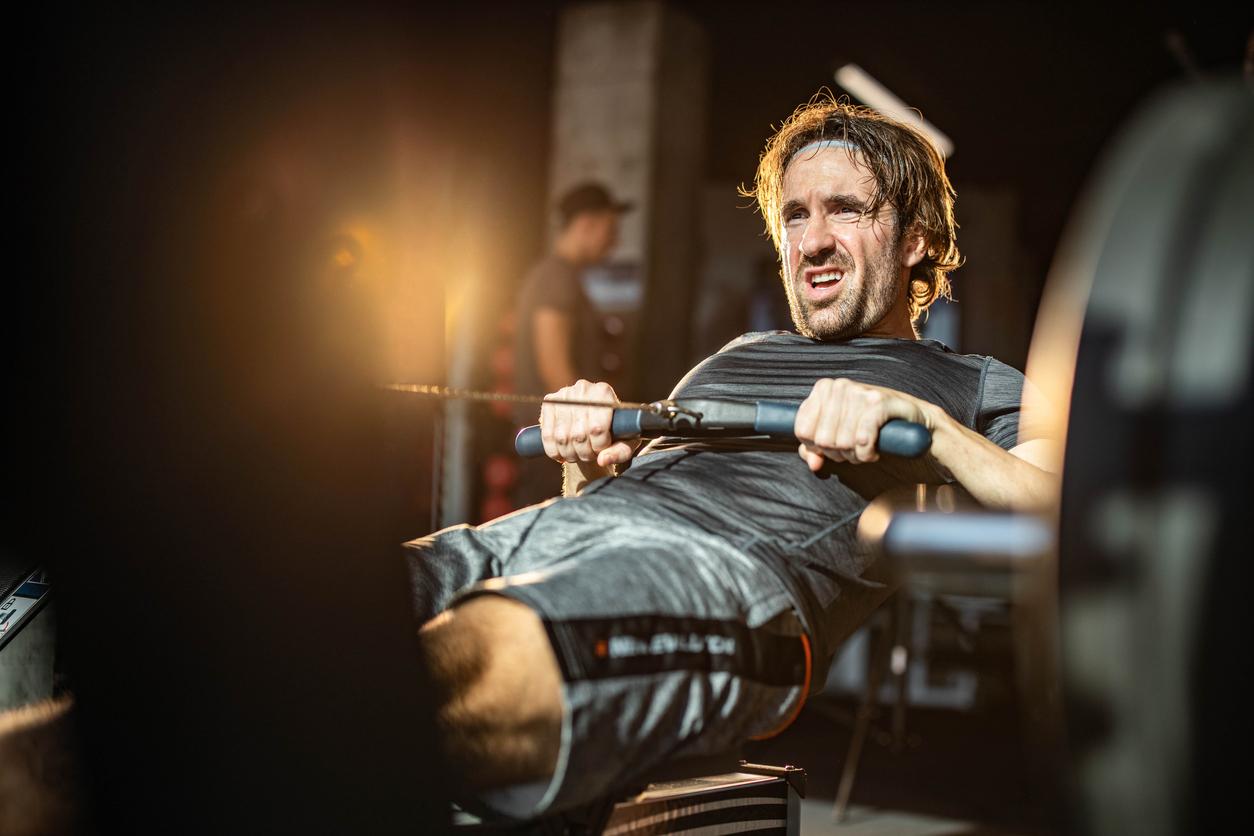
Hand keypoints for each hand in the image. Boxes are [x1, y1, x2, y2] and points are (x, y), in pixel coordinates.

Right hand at [540, 379, 638, 467]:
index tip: (602, 450)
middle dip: (585, 452)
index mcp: (604, 392)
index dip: (599, 446)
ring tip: (578, 455)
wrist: (595, 419)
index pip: (597, 428)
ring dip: (570, 454)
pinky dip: (553, 451)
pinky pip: (547, 435)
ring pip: (562, 437)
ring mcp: (564, 394)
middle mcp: (583, 388)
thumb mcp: (625, 443)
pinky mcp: (549, 402)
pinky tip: (562, 454)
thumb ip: (619, 452)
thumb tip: (602, 460)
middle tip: (590, 455)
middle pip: (579, 434)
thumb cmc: (615, 431)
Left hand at [794, 378, 930, 470]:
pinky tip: (872, 452)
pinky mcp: (879, 402)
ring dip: (855, 454)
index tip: (831, 446)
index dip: (815, 446)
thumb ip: (815, 449)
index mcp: (823, 389)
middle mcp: (839, 386)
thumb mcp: (837, 434)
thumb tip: (813, 463)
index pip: (802, 429)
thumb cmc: (869, 425)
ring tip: (865, 448)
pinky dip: (866, 453)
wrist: (912, 418)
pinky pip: (862, 438)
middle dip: (837, 452)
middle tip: (853, 449)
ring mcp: (859, 392)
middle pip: (822, 439)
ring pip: (842, 441)